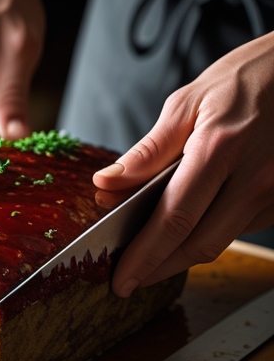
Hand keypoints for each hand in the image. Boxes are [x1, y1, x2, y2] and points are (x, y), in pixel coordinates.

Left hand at [93, 31, 273, 296]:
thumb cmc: (249, 79)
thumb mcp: (189, 102)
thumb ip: (148, 151)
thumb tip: (106, 184)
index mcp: (221, 148)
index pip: (173, 220)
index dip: (144, 257)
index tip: (121, 280)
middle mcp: (255, 178)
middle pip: (197, 245)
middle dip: (158, 268)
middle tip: (128, 279)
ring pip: (219, 242)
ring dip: (180, 255)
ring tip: (150, 252)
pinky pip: (239, 229)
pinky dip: (207, 234)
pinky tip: (188, 227)